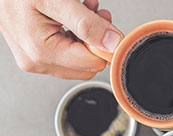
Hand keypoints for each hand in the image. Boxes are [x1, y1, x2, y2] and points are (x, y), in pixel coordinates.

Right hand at [0, 0, 122, 79]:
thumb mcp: (57, 0)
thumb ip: (87, 23)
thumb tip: (112, 44)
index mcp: (42, 52)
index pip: (92, 63)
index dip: (104, 44)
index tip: (106, 24)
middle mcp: (37, 62)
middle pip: (87, 66)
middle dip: (97, 41)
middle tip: (97, 14)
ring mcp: (35, 61)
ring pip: (79, 62)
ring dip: (88, 37)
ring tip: (85, 11)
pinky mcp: (36, 56)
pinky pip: (66, 56)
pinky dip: (76, 37)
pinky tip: (75, 19)